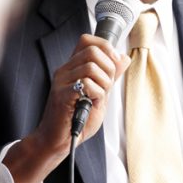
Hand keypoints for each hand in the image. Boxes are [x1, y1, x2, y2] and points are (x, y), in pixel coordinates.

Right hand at [37, 32, 130, 151]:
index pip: (87, 40)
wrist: (57, 141)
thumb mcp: (99, 94)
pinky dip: (97, 94)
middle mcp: (65, 71)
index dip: (105, 47)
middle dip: (109, 68)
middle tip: (106, 87)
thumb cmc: (76, 120)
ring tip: (97, 97)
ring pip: (92, 67)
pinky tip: (91, 104)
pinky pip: (87, 84)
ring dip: (104, 84)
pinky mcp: (61, 95)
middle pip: (93, 51)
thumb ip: (110, 76)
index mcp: (72, 68)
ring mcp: (61, 82)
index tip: (113, 64)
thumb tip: (124, 58)